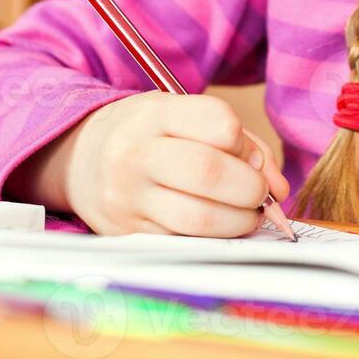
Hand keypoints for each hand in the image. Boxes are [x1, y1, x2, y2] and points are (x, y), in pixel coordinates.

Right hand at [12, 91, 289, 236]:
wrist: (81, 158)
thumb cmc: (151, 135)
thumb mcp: (186, 118)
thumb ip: (241, 144)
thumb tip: (278, 189)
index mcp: (154, 115)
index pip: (219, 124)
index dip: (245, 144)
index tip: (247, 155)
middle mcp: (134, 154)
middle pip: (210, 173)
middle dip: (250, 189)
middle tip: (257, 193)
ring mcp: (126, 198)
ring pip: (200, 220)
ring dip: (239, 222)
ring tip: (245, 214)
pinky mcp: (126, 234)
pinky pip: (184, 243)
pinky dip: (214, 239)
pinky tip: (218, 227)